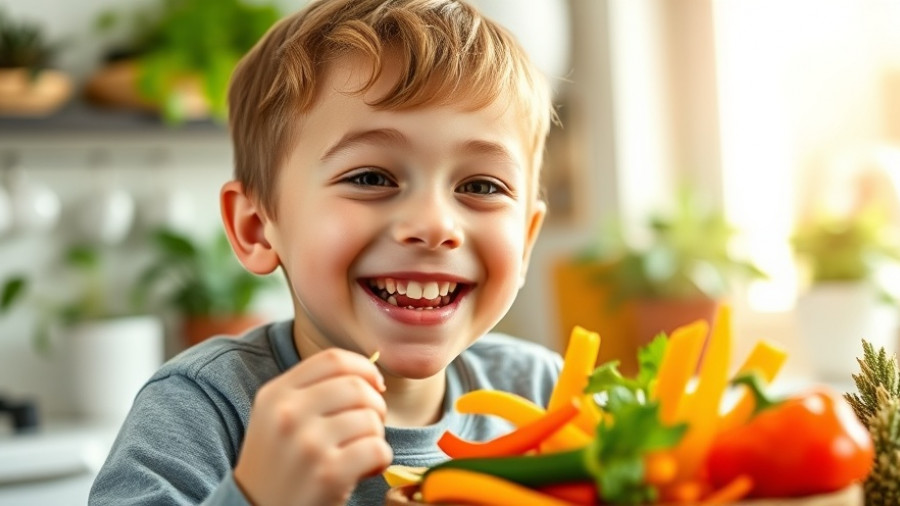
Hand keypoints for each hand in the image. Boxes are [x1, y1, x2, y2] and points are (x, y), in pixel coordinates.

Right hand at [234, 348, 391, 505]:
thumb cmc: (279, 465)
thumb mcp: (277, 418)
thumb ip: (312, 391)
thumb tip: (370, 375)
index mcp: (276, 394)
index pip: (334, 359)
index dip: (364, 368)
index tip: (374, 385)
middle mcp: (288, 414)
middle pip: (357, 387)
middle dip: (376, 405)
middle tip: (370, 426)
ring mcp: (308, 444)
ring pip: (370, 419)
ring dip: (376, 436)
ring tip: (360, 453)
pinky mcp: (328, 474)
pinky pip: (378, 449)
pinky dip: (380, 460)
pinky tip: (365, 470)